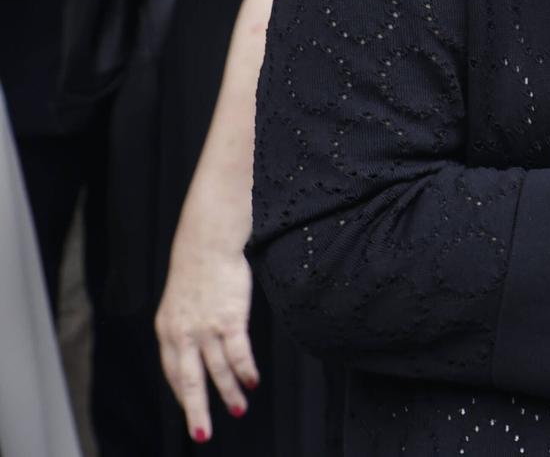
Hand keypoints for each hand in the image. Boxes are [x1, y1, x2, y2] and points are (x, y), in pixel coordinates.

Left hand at [156, 229, 258, 441]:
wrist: (207, 244)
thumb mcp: (179, 304)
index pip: (172, 374)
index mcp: (167, 332)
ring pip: (216, 371)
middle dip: (197, 411)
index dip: (182, 396)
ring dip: (228, 394)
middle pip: (189, 382)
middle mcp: (183, 335)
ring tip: (238, 409)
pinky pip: (238, 353)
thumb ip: (182, 330)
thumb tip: (193, 352)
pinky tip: (252, 381)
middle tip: (202, 435)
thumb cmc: (198, 272)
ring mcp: (206, 328)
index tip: (192, 411)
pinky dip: (244, 371)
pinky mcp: (229, 319)